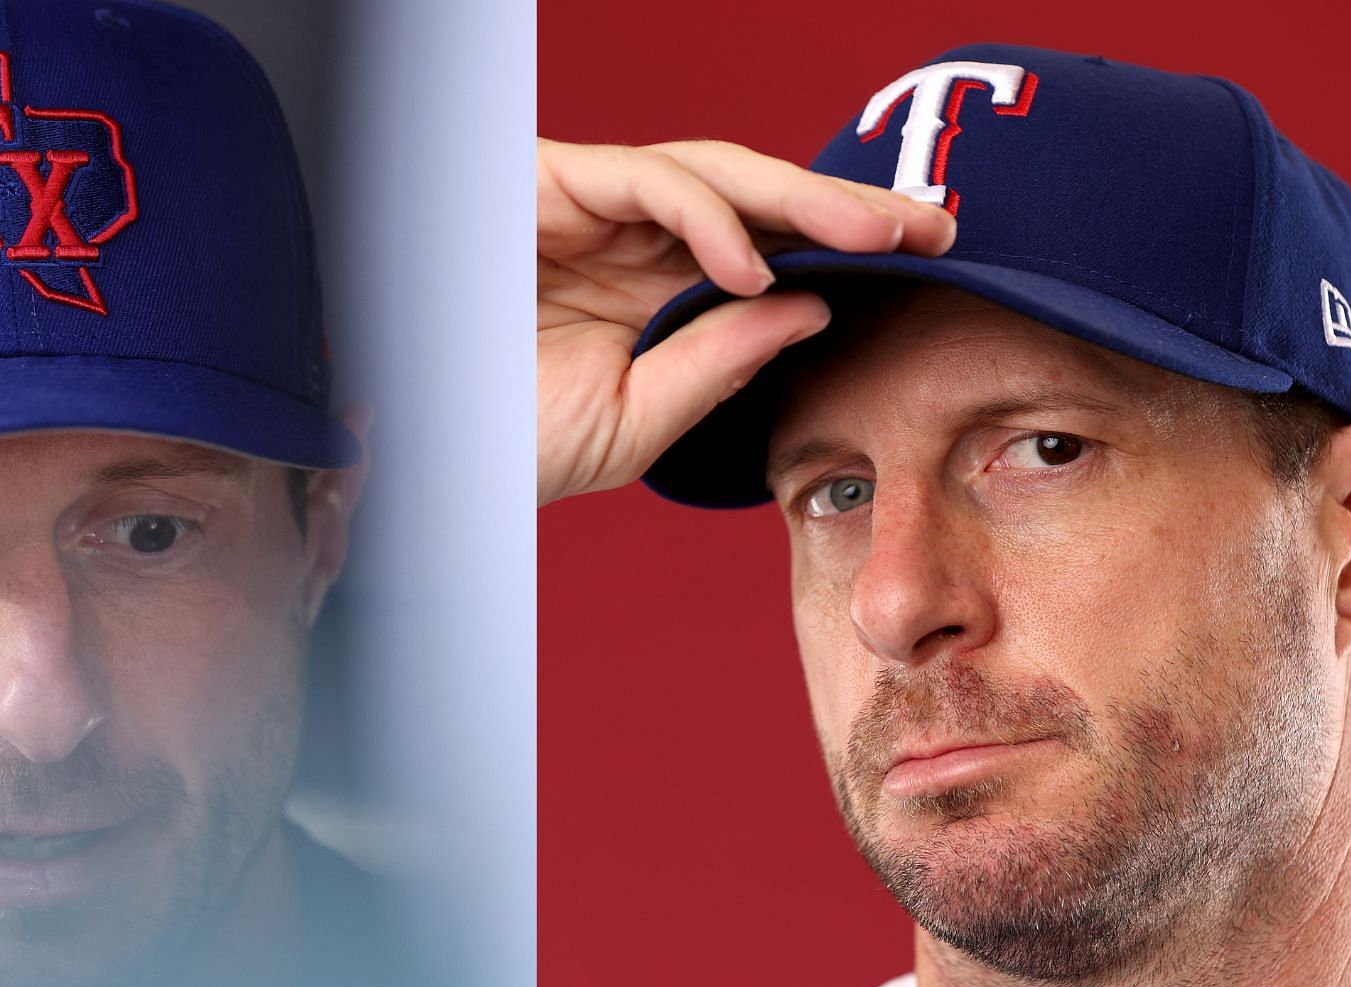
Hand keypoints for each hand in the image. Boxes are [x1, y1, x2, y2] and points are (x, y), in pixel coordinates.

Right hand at [537, 138, 954, 505]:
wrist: (417, 451)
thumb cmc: (509, 439)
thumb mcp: (639, 421)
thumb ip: (720, 362)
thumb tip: (810, 311)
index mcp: (658, 291)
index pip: (769, 249)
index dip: (847, 248)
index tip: (932, 261)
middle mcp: (633, 238)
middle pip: (757, 198)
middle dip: (846, 207)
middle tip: (933, 226)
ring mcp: (594, 206)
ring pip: (715, 171)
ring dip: (801, 198)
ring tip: (874, 234)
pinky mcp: (552, 182)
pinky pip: (647, 180)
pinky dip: (707, 217)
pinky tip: (756, 266)